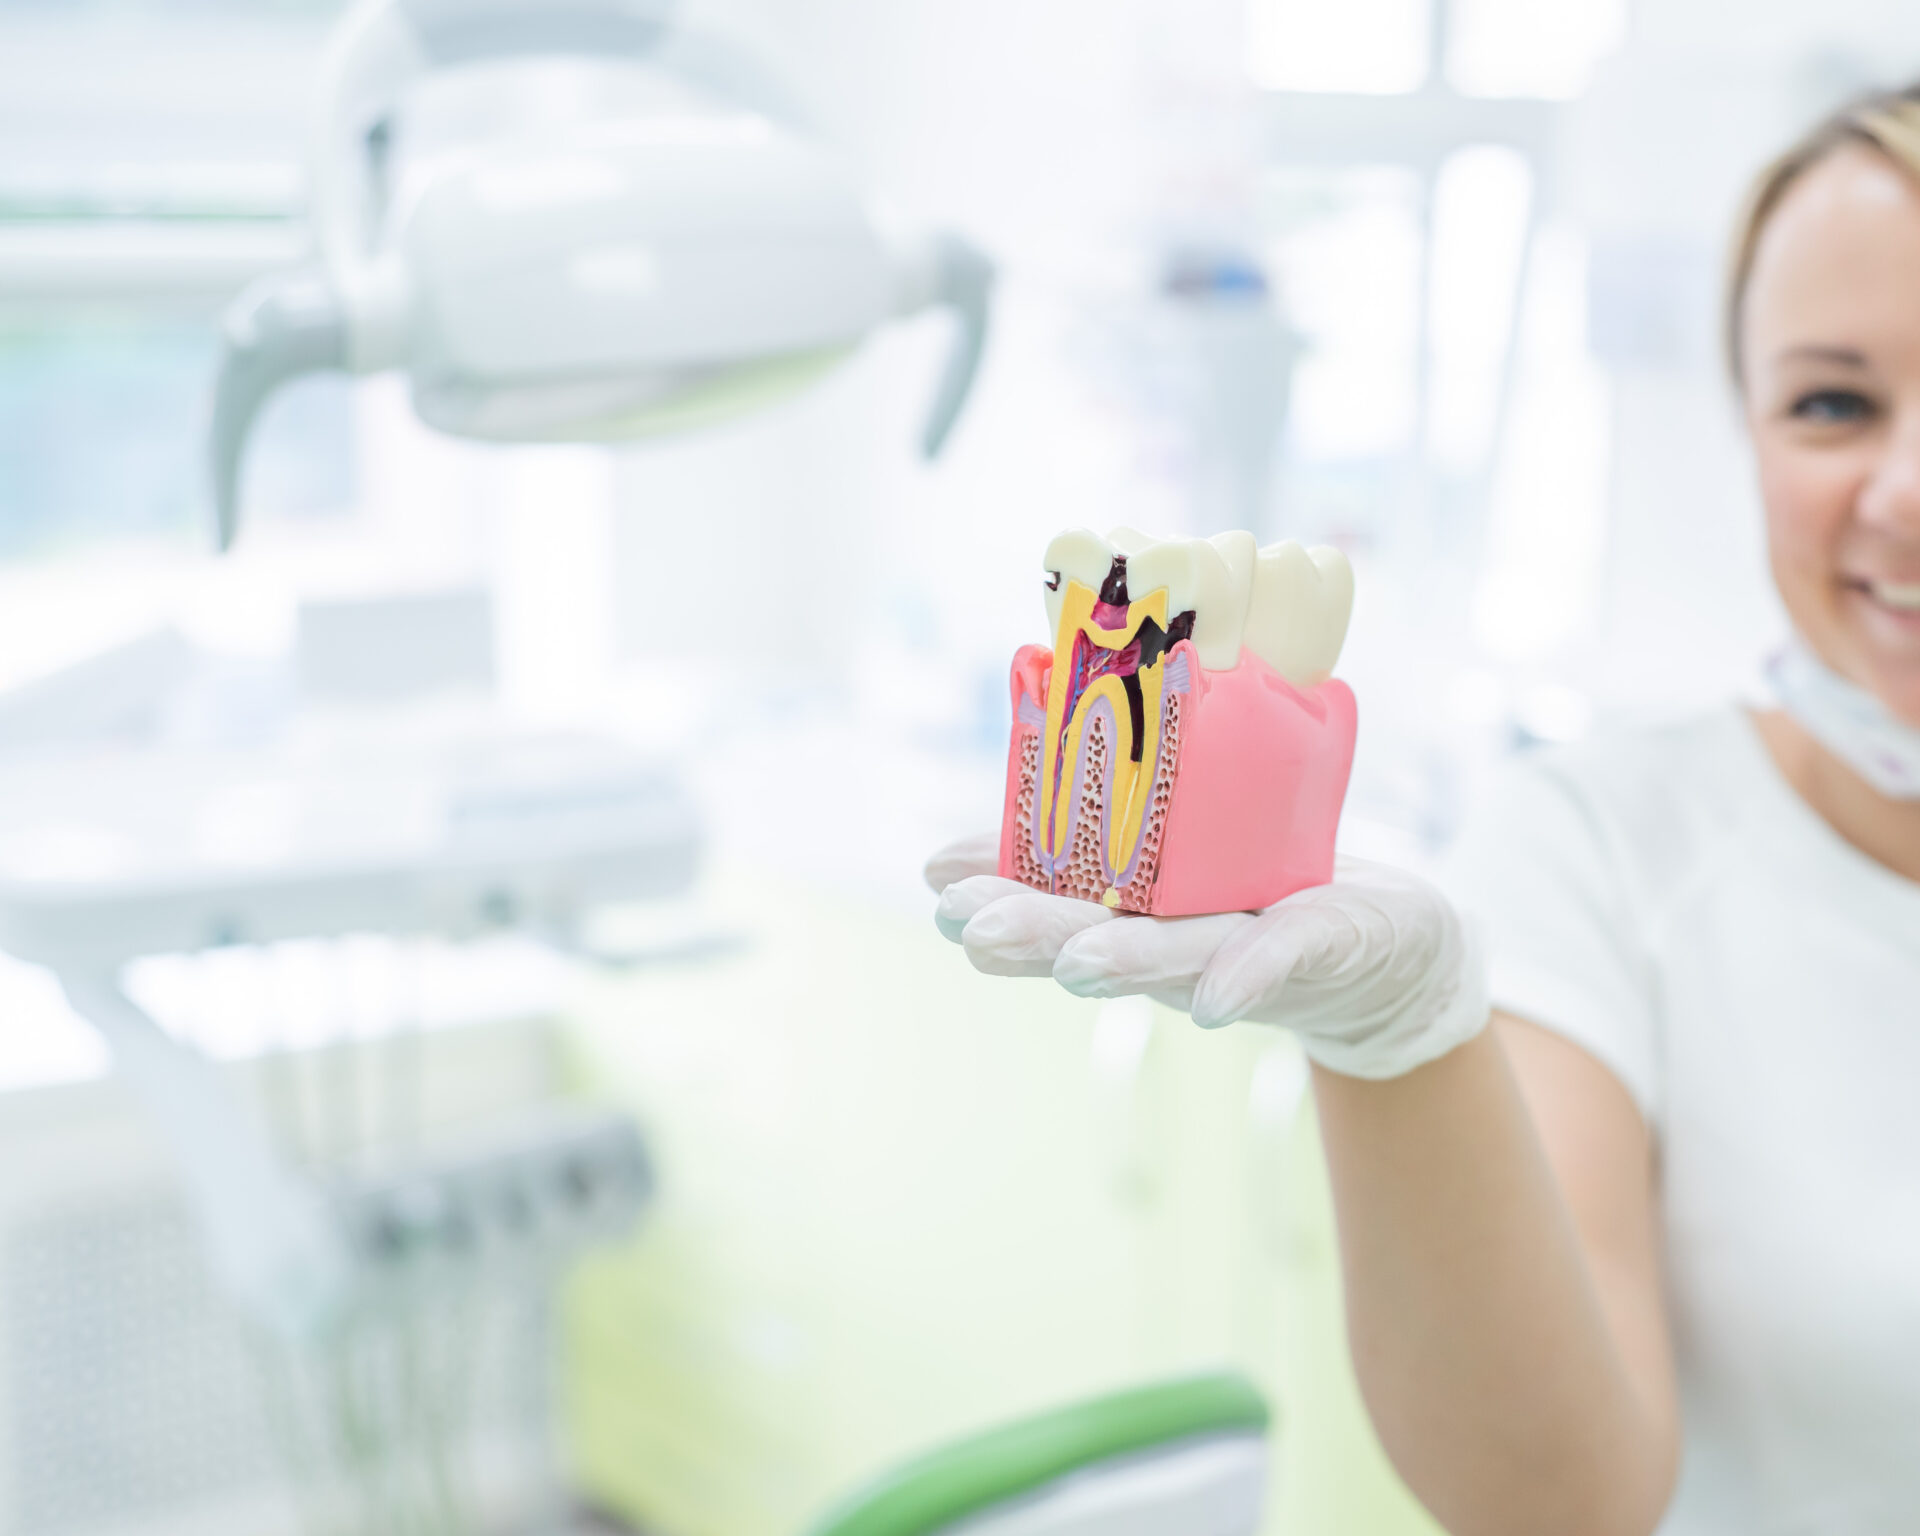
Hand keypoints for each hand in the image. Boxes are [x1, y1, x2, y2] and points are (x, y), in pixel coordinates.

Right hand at [926, 836, 1487, 1078]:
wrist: (1395, 958)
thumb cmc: (1280, 888)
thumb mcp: (1200, 842)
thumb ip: (1120, 815)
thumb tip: (1037, 746)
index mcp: (1144, 910)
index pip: (1058, 899)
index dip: (997, 889)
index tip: (935, 881)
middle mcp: (1182, 943)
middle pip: (1098, 941)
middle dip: (1035, 936)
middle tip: (970, 927)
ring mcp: (1246, 954)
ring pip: (1176, 957)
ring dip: (1123, 963)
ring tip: (1073, 963)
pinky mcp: (1320, 948)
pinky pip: (1278, 960)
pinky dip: (1245, 977)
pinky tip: (1214, 1003)